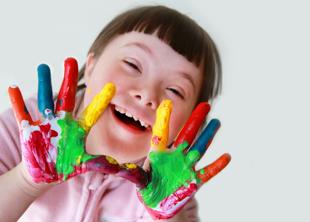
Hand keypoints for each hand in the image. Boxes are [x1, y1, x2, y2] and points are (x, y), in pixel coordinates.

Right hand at [8, 58, 147, 184]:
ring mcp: (46, 123)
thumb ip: (101, 164)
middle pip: (67, 97)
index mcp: (79, 129)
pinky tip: (13, 88)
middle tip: (71, 60)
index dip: (101, 101)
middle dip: (69, 79)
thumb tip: (121, 167)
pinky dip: (18, 103)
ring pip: (45, 100)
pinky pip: (23, 114)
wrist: (46, 172)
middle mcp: (64, 121)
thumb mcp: (85, 164)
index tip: (112, 86)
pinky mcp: (30, 130)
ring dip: (43, 84)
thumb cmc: (67, 165)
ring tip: (43, 66)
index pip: (92, 112)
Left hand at [123, 100, 230, 219]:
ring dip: (208, 136)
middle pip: (187, 135)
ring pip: (199, 148)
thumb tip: (109, 166)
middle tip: (205, 104)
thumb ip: (129, 174)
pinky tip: (227, 156)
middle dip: (196, 120)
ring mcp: (186, 167)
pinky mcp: (194, 180)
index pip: (162, 134)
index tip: (166, 103)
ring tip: (217, 122)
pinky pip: (208, 172)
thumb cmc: (148, 188)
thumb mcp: (139, 180)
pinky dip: (217, 166)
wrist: (159, 203)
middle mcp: (175, 156)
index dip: (164, 120)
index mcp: (159, 154)